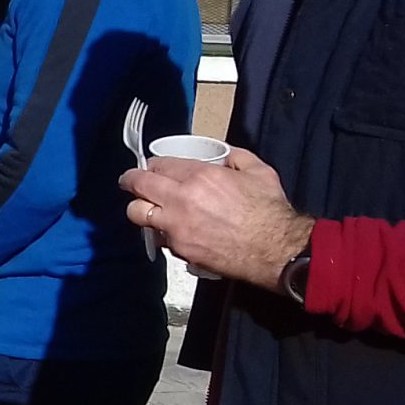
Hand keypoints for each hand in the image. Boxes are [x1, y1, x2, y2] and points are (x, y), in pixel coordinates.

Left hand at [119, 147, 313, 291]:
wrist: (275, 249)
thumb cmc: (269, 211)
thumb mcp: (258, 171)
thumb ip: (236, 157)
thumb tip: (222, 154)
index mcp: (200, 176)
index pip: (159, 164)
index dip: (153, 165)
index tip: (152, 167)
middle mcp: (181, 199)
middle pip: (138, 184)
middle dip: (130, 180)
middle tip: (130, 181)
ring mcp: (177, 226)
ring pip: (137, 213)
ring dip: (139, 208)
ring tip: (144, 207)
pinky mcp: (179, 249)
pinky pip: (158, 237)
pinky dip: (160, 233)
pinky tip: (169, 231)